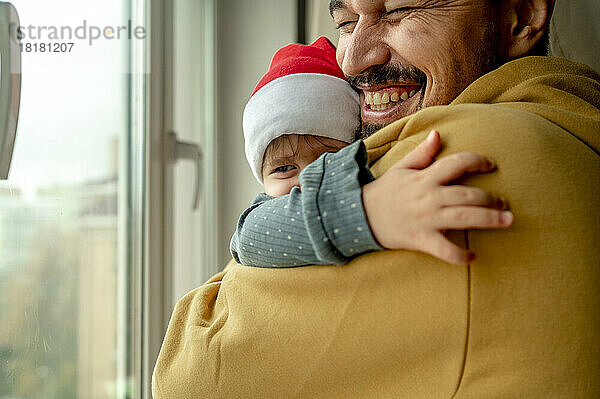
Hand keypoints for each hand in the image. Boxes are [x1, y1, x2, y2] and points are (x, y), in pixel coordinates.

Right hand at [361, 130, 512, 264]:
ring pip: (464, 218)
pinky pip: (445, 249)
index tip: (491, 165)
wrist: (360, 216)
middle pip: (468, 194)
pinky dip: (460, 255)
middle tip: (505, 204)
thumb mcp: (401, 168)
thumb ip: (422, 153)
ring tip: (507, 221)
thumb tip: (437, 134)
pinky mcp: (421, 239)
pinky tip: (473, 257)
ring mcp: (426, 219)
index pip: (458, 162)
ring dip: (489, 219)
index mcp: (426, 177)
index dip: (478, 161)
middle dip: (492, 198)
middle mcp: (429, 196)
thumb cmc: (385, 191)